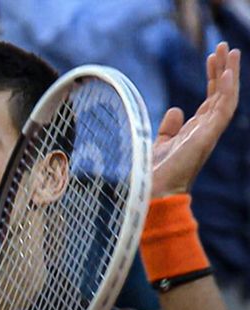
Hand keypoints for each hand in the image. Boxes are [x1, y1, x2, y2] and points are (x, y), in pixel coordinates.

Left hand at [151, 42, 240, 198]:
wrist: (152, 189)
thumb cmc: (156, 171)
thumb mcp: (161, 143)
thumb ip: (169, 128)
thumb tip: (176, 109)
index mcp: (197, 130)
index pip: (210, 98)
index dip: (212, 77)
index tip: (211, 57)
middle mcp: (206, 130)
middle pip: (221, 94)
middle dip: (224, 70)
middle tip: (224, 46)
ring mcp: (209, 133)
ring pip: (226, 98)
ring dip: (229, 74)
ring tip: (229, 51)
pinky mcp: (207, 137)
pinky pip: (223, 110)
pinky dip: (227, 91)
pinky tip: (228, 73)